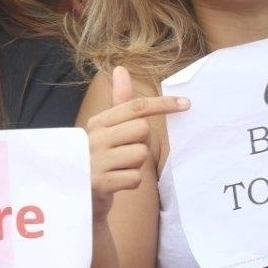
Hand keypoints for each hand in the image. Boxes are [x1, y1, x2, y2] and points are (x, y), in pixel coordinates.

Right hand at [85, 66, 188, 221]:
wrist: (81, 199)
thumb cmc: (102, 159)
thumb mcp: (107, 130)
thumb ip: (119, 103)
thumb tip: (121, 69)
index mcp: (97, 122)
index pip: (136, 107)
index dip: (163, 104)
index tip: (186, 104)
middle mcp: (94, 138)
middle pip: (142, 129)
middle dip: (141, 142)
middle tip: (125, 153)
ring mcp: (95, 161)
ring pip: (141, 154)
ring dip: (136, 165)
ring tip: (119, 169)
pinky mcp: (100, 184)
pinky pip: (136, 177)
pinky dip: (131, 182)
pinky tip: (117, 184)